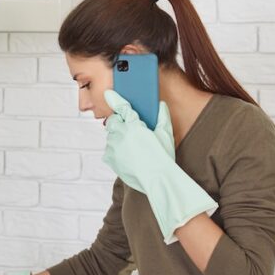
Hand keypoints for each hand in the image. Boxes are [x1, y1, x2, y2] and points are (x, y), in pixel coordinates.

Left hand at [102, 89, 217, 243]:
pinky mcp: (110, 159)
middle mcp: (121, 135)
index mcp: (134, 126)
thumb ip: (163, 117)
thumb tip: (160, 104)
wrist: (157, 181)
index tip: (108, 93)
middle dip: (119, 122)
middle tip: (129, 128)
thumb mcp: (166, 135)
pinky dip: (114, 150)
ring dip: (117, 137)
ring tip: (131, 145)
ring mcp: (113, 148)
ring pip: (110, 136)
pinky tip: (127, 155)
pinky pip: (108, 150)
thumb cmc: (164, 157)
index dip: (115, 99)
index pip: (123, 108)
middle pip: (113, 122)